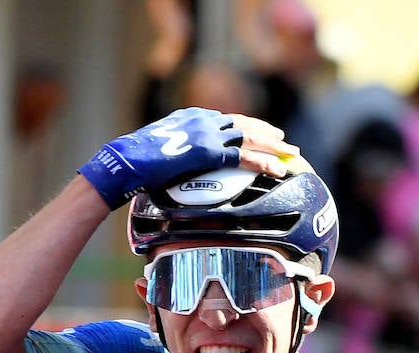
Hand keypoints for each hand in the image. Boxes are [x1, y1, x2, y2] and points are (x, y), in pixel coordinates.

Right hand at [79, 108, 294, 209]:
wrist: (127, 161)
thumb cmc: (138, 163)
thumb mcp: (164, 153)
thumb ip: (180, 154)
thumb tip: (182, 169)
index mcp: (193, 117)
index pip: (228, 121)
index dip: (248, 128)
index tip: (262, 133)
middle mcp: (203, 120)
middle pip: (243, 125)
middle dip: (266, 133)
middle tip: (284, 142)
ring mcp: (207, 134)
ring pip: (249, 138)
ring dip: (272, 147)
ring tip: (291, 155)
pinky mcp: (209, 152)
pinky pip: (243, 157)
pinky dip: (263, 162)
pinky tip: (277, 169)